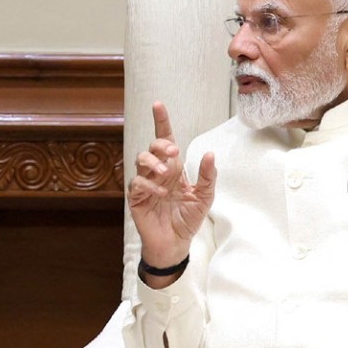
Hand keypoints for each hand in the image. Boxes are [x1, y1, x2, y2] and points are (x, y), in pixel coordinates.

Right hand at [129, 102, 216, 280]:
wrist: (175, 243)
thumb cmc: (188, 219)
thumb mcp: (204, 197)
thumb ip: (208, 176)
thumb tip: (210, 154)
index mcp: (174, 168)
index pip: (165, 139)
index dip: (161, 121)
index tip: (158, 105)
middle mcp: (158, 172)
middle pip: (152, 146)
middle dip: (160, 144)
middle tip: (173, 152)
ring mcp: (146, 183)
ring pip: (140, 160)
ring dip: (153, 162)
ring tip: (166, 173)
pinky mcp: (136, 197)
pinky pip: (138, 183)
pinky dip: (149, 184)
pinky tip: (161, 192)